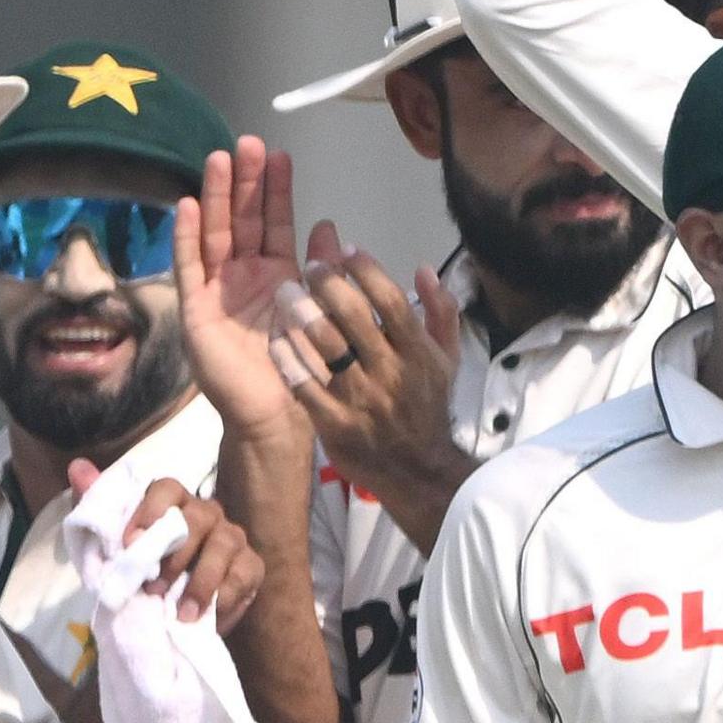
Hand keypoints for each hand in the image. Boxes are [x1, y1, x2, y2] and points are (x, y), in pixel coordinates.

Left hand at [93, 468, 262, 629]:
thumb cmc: (141, 569)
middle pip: (198, 518)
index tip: (129, 543)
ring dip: (200, 582)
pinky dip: (224, 598)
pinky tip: (206, 617)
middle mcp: (206, 512)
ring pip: (223, 546)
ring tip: (181, 612)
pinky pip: (244, 575)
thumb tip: (77, 467)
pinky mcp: (251, 567)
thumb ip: (96, 506)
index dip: (150, 511)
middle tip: (152, 588)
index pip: (167, 488)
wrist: (169, 610)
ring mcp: (231, 538)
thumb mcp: (111, 544)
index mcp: (173, 501)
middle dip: (174, 556)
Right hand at [169, 138, 306, 440]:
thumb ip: (320, 269)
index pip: (274, 222)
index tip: (279, 155)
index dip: (276, 190)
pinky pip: (190, 266)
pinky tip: (190, 205)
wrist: (274, 411)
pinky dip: (188, 236)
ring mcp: (217, 290)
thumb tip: (330, 225)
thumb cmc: (299, 367)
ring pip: (216, 234)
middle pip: (242, 220)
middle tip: (248, 143)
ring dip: (217, 198)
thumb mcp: (318, 311)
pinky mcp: (195, 309)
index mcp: (277, 275)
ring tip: (220, 159)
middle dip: (245, 183)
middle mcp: (244, 276)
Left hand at [273, 224, 473, 529]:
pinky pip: (302, 383)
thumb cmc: (427, 407)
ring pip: (324, 345)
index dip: (366, 271)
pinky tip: (275, 337)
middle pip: (351, 316)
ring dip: (300, 312)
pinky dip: (287, 357)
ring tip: (284, 292)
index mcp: (417, 353)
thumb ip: (441, 312)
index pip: (390, 301)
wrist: (417, 470)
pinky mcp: (332, 423)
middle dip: (326, 283)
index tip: (346, 251)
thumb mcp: (447, 359)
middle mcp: (388, 372)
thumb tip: (424, 269)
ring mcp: (359, 399)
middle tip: (309, 265)